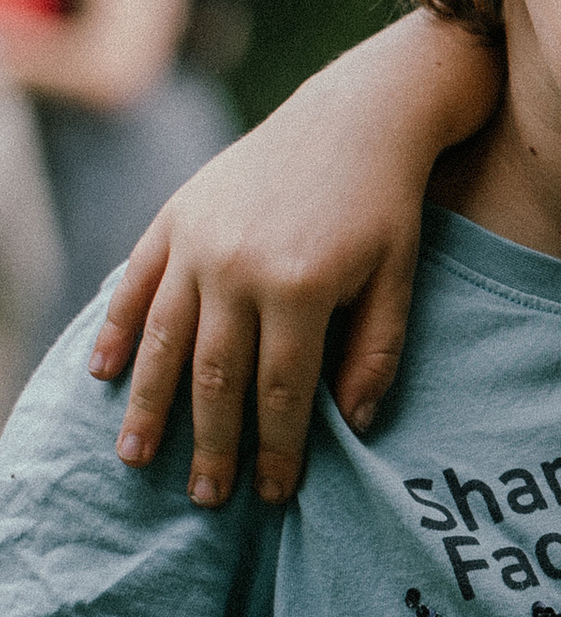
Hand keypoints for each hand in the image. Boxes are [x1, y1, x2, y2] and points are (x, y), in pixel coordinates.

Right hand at [90, 10, 502, 504]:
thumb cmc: (387, 207)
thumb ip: (376, 354)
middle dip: (210, 444)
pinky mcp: (176, 216)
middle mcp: (238, 269)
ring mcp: (199, 242)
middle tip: (205, 498)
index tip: (271, 494)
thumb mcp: (399, 281)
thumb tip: (353, 426)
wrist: (357, 117)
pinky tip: (104, 375)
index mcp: (301, 290)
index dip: (276, 451)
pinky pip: (137, 284)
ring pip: (162, 340)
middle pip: (216, 378)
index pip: (282, 393)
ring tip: (138, 457)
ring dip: (148, 404)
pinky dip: (116, 330)